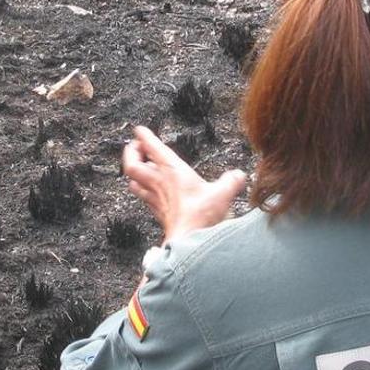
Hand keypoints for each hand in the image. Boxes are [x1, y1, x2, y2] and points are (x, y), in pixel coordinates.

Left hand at [122, 126, 246, 242]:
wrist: (188, 241)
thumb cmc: (200, 216)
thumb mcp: (223, 194)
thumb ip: (232, 181)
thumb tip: (239, 176)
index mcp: (172, 171)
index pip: (152, 147)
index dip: (144, 136)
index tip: (139, 129)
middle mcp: (159, 182)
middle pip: (132, 164)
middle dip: (130, 153)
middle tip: (134, 146)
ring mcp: (155, 198)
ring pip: (133, 181)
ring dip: (132, 172)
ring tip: (138, 166)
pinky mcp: (157, 212)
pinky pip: (142, 197)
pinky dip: (141, 189)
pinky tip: (147, 191)